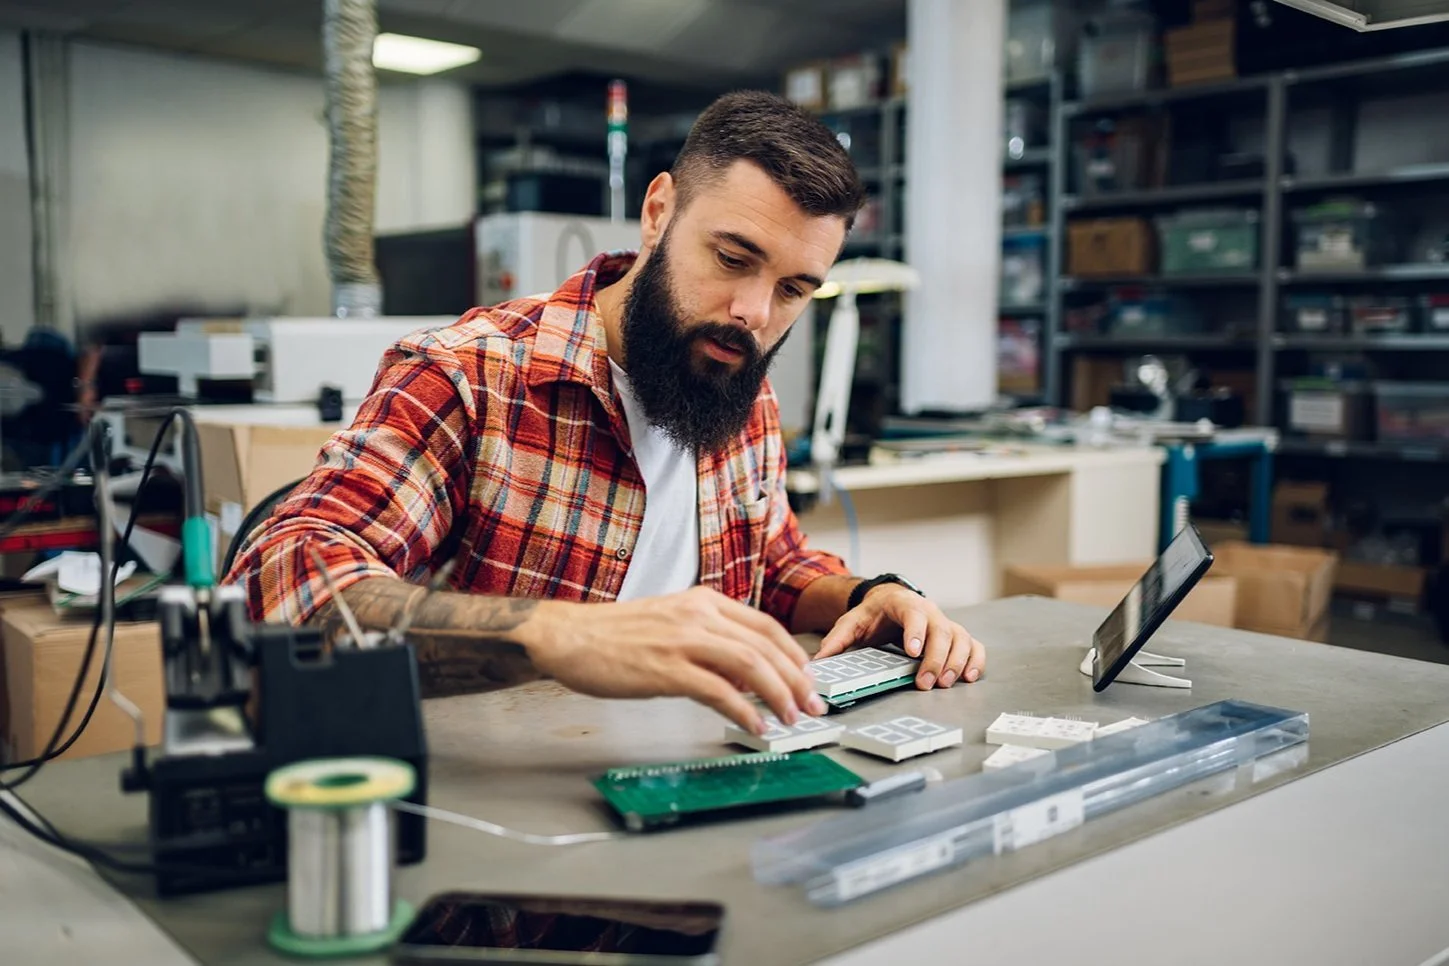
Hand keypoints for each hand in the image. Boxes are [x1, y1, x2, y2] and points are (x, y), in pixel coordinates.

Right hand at [519, 586, 826, 734]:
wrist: (568, 637)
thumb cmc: (614, 635)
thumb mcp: (670, 624)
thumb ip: (709, 642)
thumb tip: (745, 675)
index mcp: (702, 601)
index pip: (765, 625)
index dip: (793, 654)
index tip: (808, 677)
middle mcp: (698, 615)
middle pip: (766, 645)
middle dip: (796, 679)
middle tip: (812, 704)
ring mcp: (683, 640)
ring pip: (751, 665)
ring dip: (778, 694)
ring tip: (791, 717)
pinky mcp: (667, 669)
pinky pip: (719, 691)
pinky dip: (744, 710)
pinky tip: (755, 725)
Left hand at [815, 585, 985, 689]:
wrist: (889, 602)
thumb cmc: (873, 614)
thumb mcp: (851, 622)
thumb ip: (837, 640)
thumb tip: (818, 661)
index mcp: (903, 604)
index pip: (915, 614)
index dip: (916, 632)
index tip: (912, 652)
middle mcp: (930, 611)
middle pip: (943, 631)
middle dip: (935, 659)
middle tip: (925, 683)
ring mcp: (945, 623)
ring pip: (961, 639)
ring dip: (956, 663)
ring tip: (944, 684)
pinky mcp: (956, 635)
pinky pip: (974, 646)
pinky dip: (975, 661)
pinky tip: (969, 677)